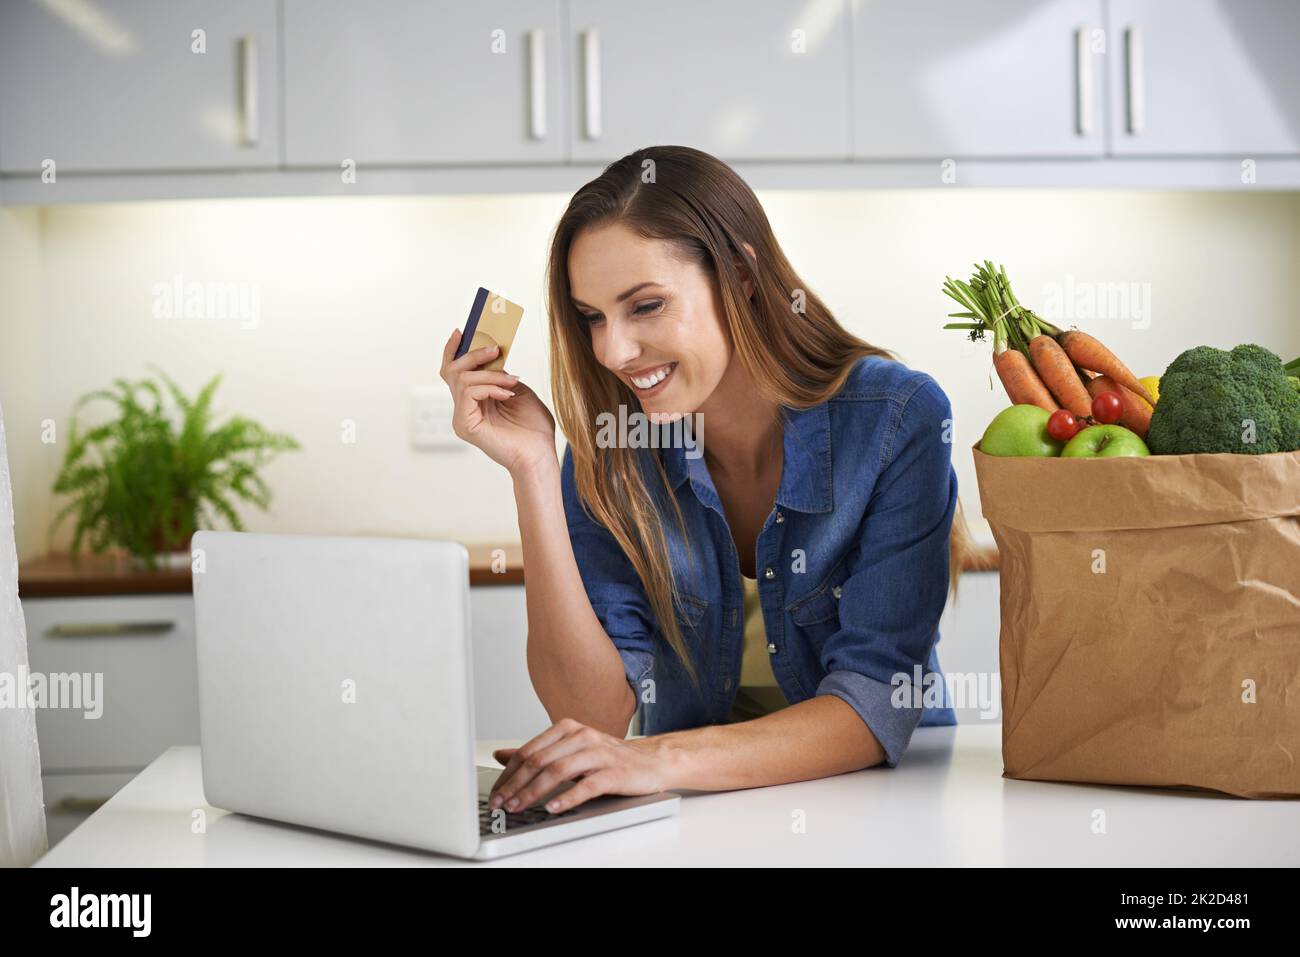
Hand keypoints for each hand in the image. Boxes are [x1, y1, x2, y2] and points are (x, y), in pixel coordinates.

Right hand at [439, 328, 556, 474]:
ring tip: (512, 381)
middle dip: (474, 354)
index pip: (454, 372)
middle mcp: (464, 408)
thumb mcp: (517, 389)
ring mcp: (462, 417)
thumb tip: (491, 352)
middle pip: (453, 370)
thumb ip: (501, 373)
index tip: (461, 331)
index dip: (454, 350)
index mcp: (474, 400)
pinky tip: (507, 394)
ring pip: (463, 378)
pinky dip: (490, 387)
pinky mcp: (464, 424)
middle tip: (495, 349)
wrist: (539, 455)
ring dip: (490, 374)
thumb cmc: (532, 427)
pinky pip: (469, 393)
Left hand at [488, 718, 674, 813]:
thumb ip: (537, 752)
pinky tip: (553, 808)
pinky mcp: (614, 772)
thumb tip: (500, 755)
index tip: (496, 791)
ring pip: (559, 771)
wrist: (652, 761)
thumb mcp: (570, 750)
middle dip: (516, 784)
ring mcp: (599, 753)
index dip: (509, 773)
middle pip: (540, 761)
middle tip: (501, 803)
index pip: (530, 751)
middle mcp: (582, 736)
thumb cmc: (609, 758)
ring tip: (520, 807)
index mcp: (568, 728)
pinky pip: (586, 786)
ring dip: (534, 792)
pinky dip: (567, 798)